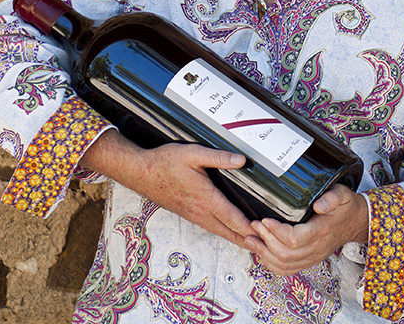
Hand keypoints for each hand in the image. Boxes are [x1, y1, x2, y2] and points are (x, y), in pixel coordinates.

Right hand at [79, 129, 254, 247]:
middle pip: (227, 230)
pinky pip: (209, 227)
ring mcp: (192, 214)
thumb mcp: (194, 154)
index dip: (248, 227)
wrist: (140, 172)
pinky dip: (222, 232)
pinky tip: (226, 232)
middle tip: (262, 248)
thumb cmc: (165, 162)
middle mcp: (199, 211)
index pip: (232, 217)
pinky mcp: (186, 213)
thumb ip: (219, 157)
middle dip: (245, 240)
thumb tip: (241, 160)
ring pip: (218, 231)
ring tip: (250, 244)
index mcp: (205, 198)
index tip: (263, 235)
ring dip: (235, 238)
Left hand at [247, 183, 369, 274]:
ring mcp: (312, 257)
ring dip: (264, 254)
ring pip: (284, 265)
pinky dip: (271, 263)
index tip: (264, 220)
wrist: (356, 222)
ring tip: (251, 239)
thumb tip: (319, 204)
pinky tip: (261, 252)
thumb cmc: (346, 207)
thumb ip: (332, 198)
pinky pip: (288, 269)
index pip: (294, 239)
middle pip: (285, 254)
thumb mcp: (343, 195)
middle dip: (265, 241)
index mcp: (321, 232)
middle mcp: (316, 248)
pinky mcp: (309, 260)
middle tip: (254, 226)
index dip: (275, 232)